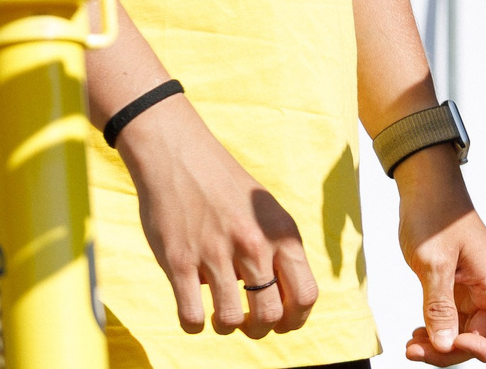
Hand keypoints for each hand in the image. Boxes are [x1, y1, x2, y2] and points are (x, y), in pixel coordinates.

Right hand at [117, 101, 319, 336]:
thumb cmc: (225, 186)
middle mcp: (254, 245)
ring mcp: (216, 255)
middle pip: (270, 315)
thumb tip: (284, 298)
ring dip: (225, 326)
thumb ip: (278, 249)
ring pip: (230, 322)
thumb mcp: (266, 212)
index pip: (306, 295)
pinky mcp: (180, 262)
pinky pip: (192, 317)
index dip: (296, 319)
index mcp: (282, 233)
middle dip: (259, 329)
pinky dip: (194, 325)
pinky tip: (194, 313)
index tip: (282, 322)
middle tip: (247, 321)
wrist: (180, 156)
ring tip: (218, 314)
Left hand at [395, 153, 485, 361]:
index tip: (454, 342)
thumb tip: (446, 345)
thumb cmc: (436, 215)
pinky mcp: (458, 289)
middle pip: (484, 340)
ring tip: (411, 345)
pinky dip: (435, 332)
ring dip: (440, 346)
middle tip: (416, 351)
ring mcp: (475, 290)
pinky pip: (453, 321)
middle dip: (451, 352)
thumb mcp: (433, 264)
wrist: (427, 188)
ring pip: (466, 334)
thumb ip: (440, 307)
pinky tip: (416, 332)